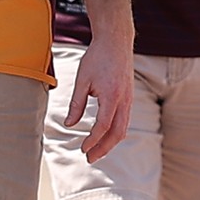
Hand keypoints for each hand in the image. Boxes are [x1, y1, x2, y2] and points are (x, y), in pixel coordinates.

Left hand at [60, 38, 134, 162]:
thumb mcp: (82, 80)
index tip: (82, 148)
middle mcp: (124, 100)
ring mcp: (129, 99)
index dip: (93, 140)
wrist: (116, 41)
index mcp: (112, 96)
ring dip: (110, 142)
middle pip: (117, 133)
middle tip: (89, 158)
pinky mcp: (129, 97)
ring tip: (96, 151)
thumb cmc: (97, 57)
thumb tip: (69, 125)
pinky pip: (125, 120)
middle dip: (104, 148)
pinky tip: (104, 135)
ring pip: (123, 128)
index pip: (103, 126)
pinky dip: (115, 132)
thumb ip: (76, 104)